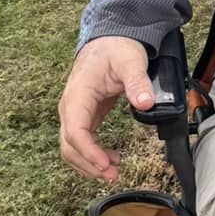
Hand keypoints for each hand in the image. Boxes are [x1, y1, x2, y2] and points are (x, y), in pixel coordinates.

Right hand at [58, 37, 153, 183]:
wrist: (109, 40)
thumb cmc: (116, 49)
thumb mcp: (131, 61)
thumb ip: (137, 82)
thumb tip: (145, 103)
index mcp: (78, 94)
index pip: (75, 130)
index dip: (88, 151)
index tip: (105, 164)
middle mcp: (70, 106)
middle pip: (69, 144)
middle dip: (88, 164)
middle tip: (112, 175)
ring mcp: (74, 112)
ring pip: (71, 147)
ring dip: (88, 164)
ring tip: (112, 172)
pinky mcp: (83, 116)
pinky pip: (80, 142)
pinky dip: (91, 155)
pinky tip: (109, 159)